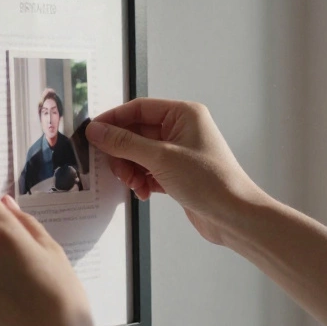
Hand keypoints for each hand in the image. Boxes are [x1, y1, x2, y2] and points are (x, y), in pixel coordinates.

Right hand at [88, 98, 265, 246]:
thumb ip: (125, 143)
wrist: (234, 216)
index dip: (113, 120)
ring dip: (131, 169)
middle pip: (136, 132)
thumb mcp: (160, 158)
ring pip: (140, 154)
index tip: (92, 134)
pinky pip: (149, 171)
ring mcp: (180, 152)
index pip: (138, 109)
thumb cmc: (209, 181)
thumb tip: (96, 130)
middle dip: (123, 152)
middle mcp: (182, 129)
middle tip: (117, 170)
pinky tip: (144, 193)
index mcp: (184, 114)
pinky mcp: (178, 174)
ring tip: (134, 185)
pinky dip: (142, 181)